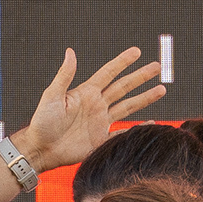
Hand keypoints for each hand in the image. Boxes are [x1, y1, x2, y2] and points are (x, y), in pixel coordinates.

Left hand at [15, 47, 164, 172]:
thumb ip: (64, 75)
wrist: (41, 149)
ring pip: (128, 107)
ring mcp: (100, 122)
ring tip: (161, 89)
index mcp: (86, 92)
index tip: (137, 52)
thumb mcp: (52, 96)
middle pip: (123, 87)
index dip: (122, 62)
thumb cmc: (42, 122)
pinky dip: (137, 129)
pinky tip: (150, 123)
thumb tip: (70, 51)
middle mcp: (97, 105)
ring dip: (144, 98)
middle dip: (140, 77)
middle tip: (157, 67)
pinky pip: (123, 132)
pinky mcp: (100, 140)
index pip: (109, 73)